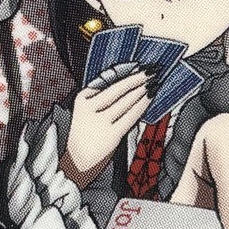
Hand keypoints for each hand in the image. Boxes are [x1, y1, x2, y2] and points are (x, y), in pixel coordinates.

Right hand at [60, 67, 152, 188]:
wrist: (75, 162)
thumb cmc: (84, 135)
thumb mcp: (85, 112)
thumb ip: (100, 99)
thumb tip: (128, 85)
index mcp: (82, 99)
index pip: (107, 81)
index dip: (125, 73)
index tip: (138, 66)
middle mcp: (89, 108)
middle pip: (118, 89)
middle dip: (137, 78)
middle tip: (151, 70)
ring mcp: (100, 122)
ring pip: (126, 101)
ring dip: (142, 90)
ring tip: (153, 82)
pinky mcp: (111, 135)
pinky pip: (130, 116)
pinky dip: (142, 105)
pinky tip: (149, 98)